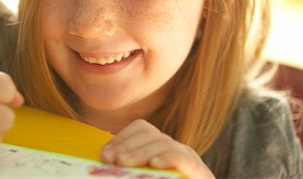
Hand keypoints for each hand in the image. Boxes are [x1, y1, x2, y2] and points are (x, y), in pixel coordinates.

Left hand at [100, 119, 214, 178]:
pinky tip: (154, 164)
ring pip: (162, 144)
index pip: (141, 129)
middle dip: (126, 146)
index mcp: (160, 147)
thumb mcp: (145, 174)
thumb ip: (130, 169)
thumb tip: (107, 159)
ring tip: (122, 163)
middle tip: (110, 160)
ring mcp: (188, 157)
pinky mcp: (198, 171)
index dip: (121, 138)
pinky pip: (181, 158)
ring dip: (139, 153)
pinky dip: (167, 158)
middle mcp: (174, 147)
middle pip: (149, 134)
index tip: (105, 154)